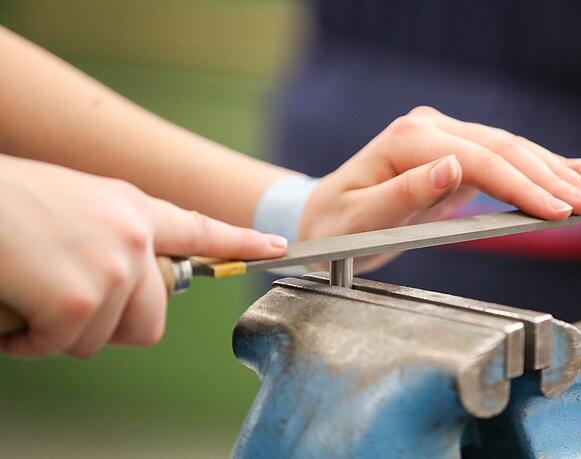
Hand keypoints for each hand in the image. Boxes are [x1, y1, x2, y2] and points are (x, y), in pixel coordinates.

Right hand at [0, 155, 286, 357]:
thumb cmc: (6, 202)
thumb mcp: (76, 204)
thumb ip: (114, 234)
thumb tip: (129, 278)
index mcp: (132, 208)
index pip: (199, 229)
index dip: (241, 241)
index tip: (277, 246)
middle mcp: (134, 236)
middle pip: (150, 321)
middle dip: (107, 326)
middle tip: (64, 306)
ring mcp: (112, 266)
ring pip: (99, 339)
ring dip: (57, 330)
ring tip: (29, 292)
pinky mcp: (81, 299)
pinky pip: (61, 346)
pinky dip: (29, 340)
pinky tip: (13, 307)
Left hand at [299, 106, 580, 271]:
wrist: (324, 219)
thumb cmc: (336, 227)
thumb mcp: (361, 220)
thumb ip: (403, 193)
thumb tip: (451, 166)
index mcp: (408, 141)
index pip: (479, 160)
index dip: (522, 186)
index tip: (557, 210)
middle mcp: (428, 130)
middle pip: (501, 149)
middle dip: (549, 177)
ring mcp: (441, 138)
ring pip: (507, 149)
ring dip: (550, 170)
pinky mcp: (450, 154)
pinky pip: (499, 158)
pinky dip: (534, 165)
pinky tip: (567, 167)